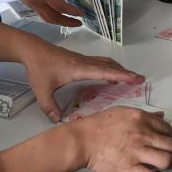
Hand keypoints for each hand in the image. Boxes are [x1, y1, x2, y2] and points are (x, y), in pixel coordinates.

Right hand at [5, 0, 82, 25]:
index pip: (60, 6)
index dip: (72, 11)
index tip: (82, 13)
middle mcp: (37, 2)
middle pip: (54, 18)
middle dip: (68, 22)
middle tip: (80, 23)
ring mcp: (32, 5)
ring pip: (48, 18)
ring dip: (60, 22)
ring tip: (71, 22)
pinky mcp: (29, 4)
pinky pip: (42, 15)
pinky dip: (52, 18)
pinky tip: (59, 15)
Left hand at [21, 41, 142, 121]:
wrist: (32, 49)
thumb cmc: (38, 68)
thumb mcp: (41, 90)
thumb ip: (49, 107)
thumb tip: (57, 121)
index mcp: (78, 69)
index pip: (104, 72)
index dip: (121, 75)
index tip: (135, 78)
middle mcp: (83, 62)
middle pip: (110, 66)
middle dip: (126, 72)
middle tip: (140, 79)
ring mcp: (82, 59)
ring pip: (105, 62)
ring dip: (118, 69)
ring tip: (129, 77)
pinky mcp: (79, 59)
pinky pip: (99, 62)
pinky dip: (109, 67)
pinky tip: (110, 73)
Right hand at [71, 107, 171, 171]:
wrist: (83, 140)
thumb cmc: (97, 126)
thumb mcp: (122, 111)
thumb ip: (143, 114)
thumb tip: (159, 116)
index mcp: (141, 118)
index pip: (167, 128)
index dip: (169, 136)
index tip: (165, 140)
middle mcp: (142, 134)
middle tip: (169, 154)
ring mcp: (137, 152)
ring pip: (167, 161)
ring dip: (168, 165)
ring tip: (163, 165)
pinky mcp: (130, 168)